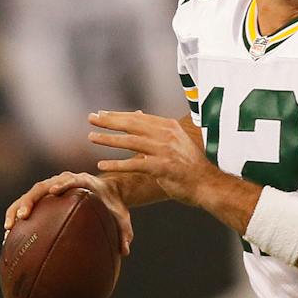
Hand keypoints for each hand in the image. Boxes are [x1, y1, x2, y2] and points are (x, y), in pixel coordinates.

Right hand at [3, 171, 133, 255]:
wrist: (108, 191)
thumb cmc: (114, 204)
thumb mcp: (122, 216)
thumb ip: (124, 231)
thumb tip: (125, 252)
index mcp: (85, 182)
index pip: (71, 179)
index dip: (62, 183)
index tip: (53, 192)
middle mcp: (65, 181)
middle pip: (43, 186)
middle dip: (31, 199)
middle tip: (23, 215)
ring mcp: (52, 186)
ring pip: (31, 194)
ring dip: (18, 208)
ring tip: (9, 227)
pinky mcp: (45, 195)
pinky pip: (28, 203)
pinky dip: (17, 215)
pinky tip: (9, 234)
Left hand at [88, 109, 216, 206]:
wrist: (206, 184)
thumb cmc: (189, 164)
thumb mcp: (175, 140)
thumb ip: (156, 129)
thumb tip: (137, 115)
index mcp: (169, 127)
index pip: (139, 117)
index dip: (118, 115)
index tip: (101, 114)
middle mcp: (167, 135)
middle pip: (132, 125)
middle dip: (109, 121)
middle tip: (91, 119)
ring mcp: (164, 151)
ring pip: (131, 142)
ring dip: (109, 139)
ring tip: (91, 137)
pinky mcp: (162, 167)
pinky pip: (134, 164)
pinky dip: (117, 165)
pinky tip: (102, 165)